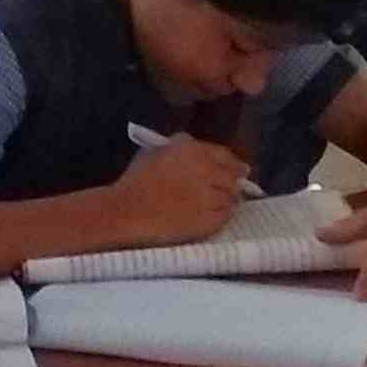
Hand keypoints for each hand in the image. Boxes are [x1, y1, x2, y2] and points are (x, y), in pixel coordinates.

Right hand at [119, 133, 248, 243]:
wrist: (127, 212)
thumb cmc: (135, 182)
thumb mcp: (154, 151)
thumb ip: (180, 147)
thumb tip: (199, 151)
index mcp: (192, 149)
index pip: (225, 155)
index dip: (233, 164)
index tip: (239, 171)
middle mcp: (206, 169)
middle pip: (233, 176)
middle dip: (233, 182)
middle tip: (232, 189)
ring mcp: (211, 195)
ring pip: (232, 197)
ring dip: (227, 200)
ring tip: (215, 205)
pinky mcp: (211, 219)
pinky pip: (226, 215)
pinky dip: (222, 215)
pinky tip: (209, 216)